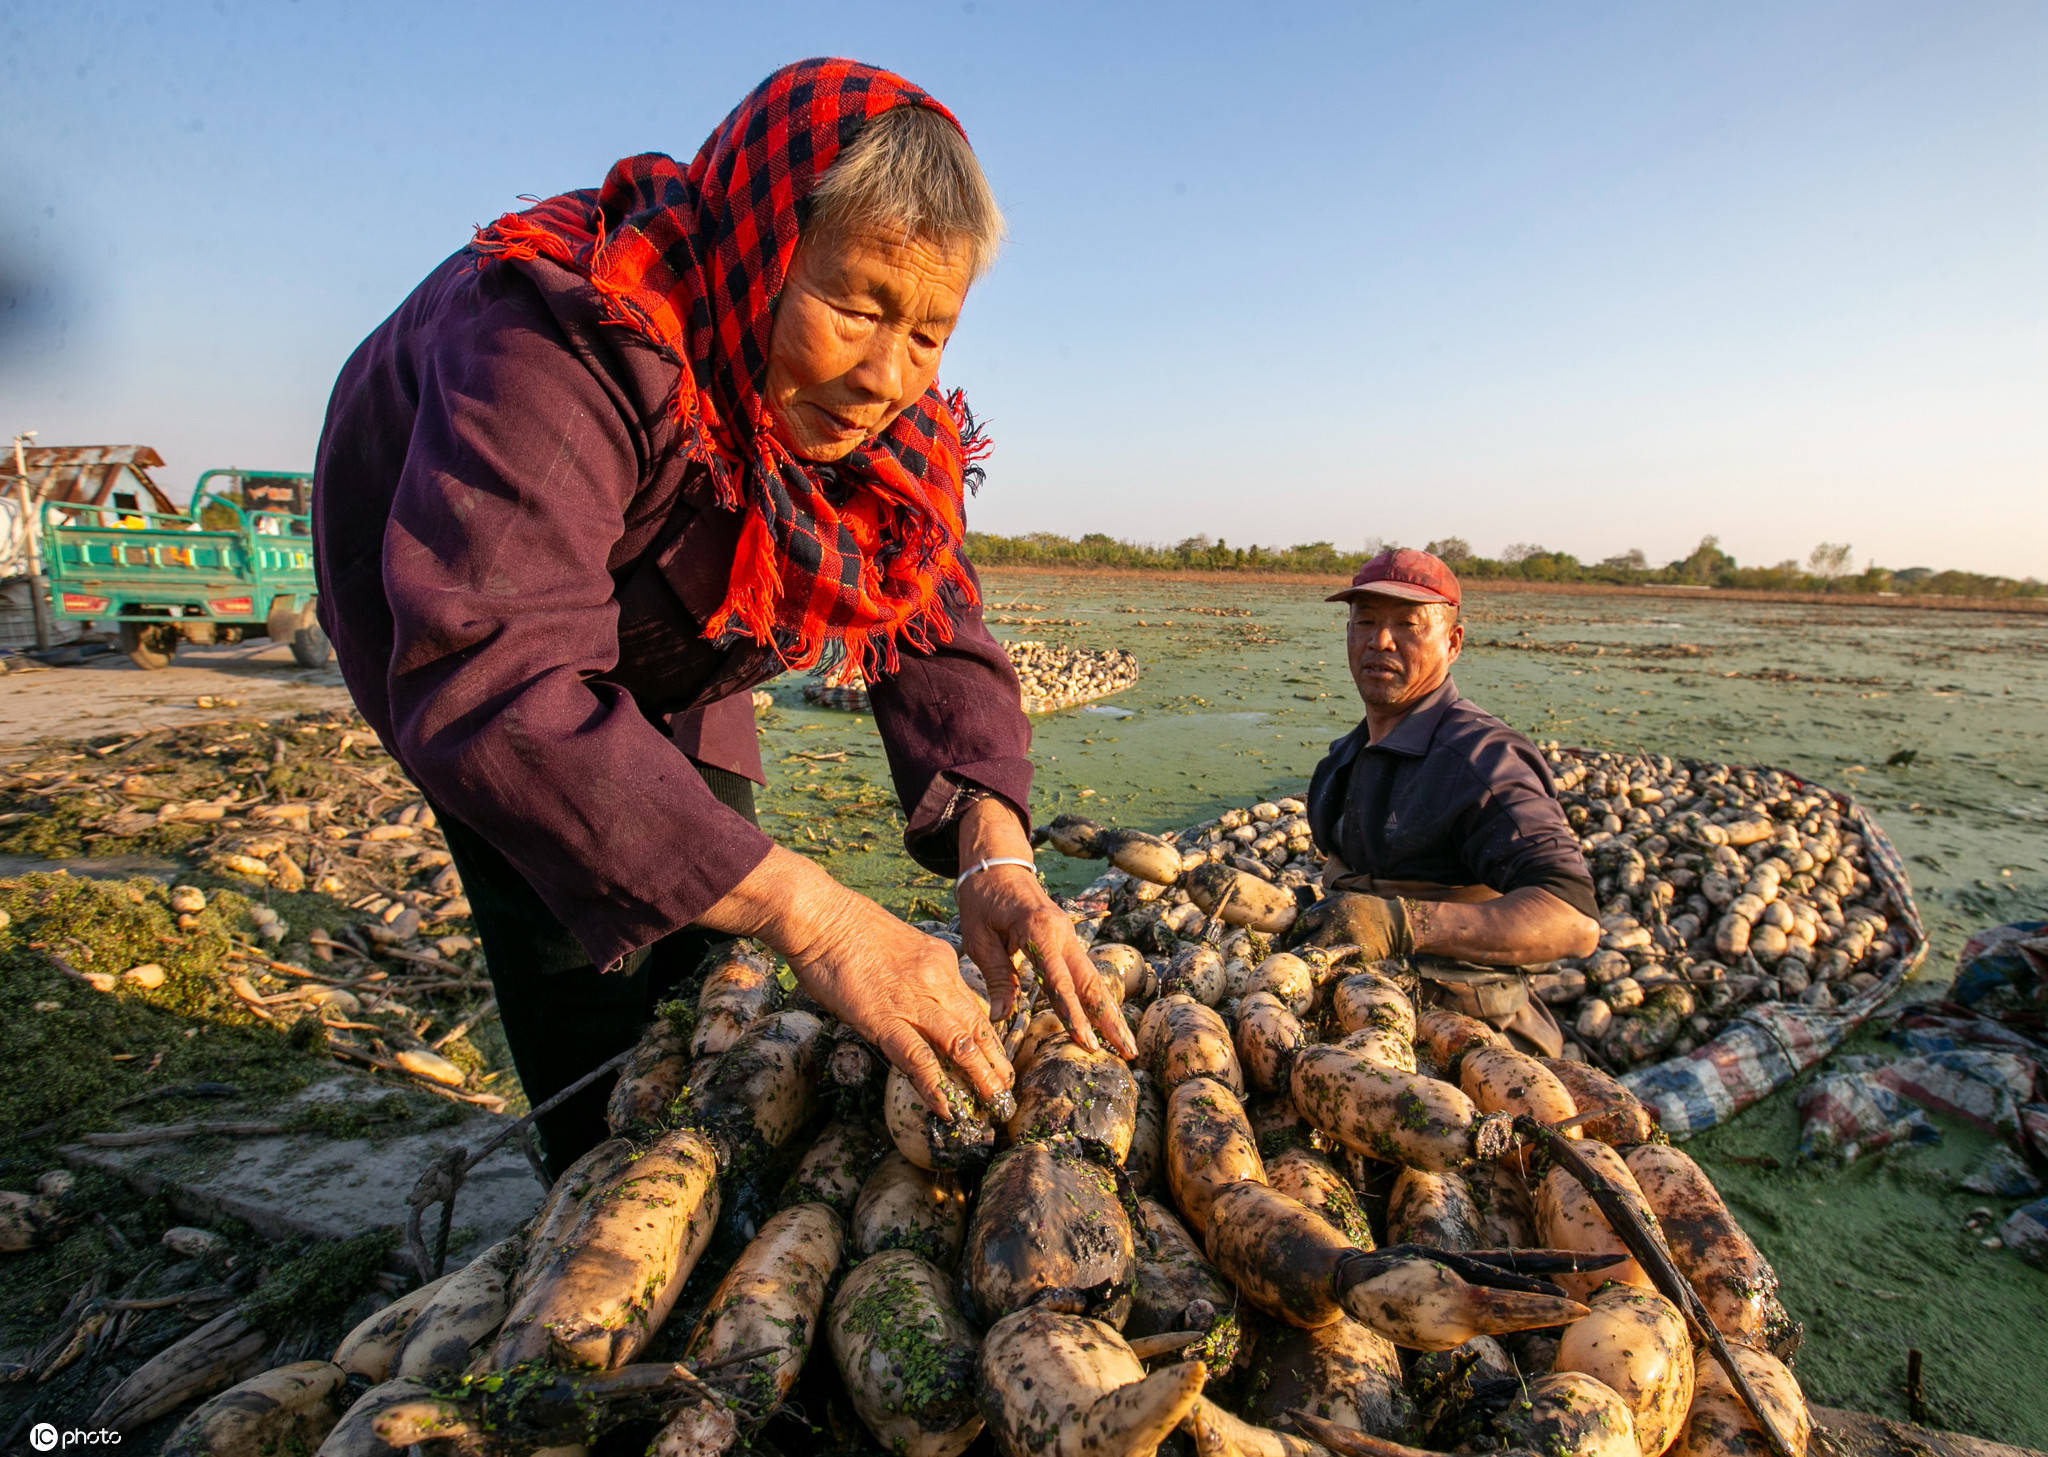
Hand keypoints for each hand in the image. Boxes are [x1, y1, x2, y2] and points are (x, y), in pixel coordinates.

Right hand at [781, 881, 1012, 1115]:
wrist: (821, 916)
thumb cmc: (847, 928)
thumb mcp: (900, 945)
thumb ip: (917, 973)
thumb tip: (919, 1002)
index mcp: (941, 961)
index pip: (974, 1007)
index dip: (990, 1039)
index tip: (999, 1062)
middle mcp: (937, 980)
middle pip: (977, 1028)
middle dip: (995, 1064)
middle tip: (1006, 1092)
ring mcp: (913, 1000)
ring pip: (960, 1045)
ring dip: (979, 1079)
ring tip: (993, 1104)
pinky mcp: (885, 1019)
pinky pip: (918, 1058)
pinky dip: (935, 1086)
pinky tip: (947, 1107)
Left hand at [955, 796, 1135, 1059]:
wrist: (995, 864)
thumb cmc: (982, 899)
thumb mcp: (978, 937)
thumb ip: (995, 976)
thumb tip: (1003, 1017)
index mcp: (1039, 931)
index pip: (1060, 981)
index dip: (1074, 1014)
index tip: (1087, 1042)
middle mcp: (1063, 933)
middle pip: (1091, 983)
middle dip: (1110, 1019)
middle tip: (1129, 1052)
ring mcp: (1069, 935)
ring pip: (1094, 979)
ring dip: (1110, 1012)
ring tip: (1126, 1044)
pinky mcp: (1067, 939)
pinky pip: (1085, 972)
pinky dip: (1097, 997)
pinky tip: (1106, 1019)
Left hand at [1285, 891, 1413, 957]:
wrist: (1394, 921)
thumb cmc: (1364, 909)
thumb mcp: (1340, 900)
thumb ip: (1320, 909)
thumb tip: (1295, 921)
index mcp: (1329, 909)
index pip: (1302, 924)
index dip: (1294, 935)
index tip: (1291, 942)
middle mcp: (1334, 924)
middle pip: (1307, 942)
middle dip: (1299, 952)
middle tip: (1296, 958)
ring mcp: (1346, 940)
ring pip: (1320, 956)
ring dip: (1313, 962)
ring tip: (1308, 966)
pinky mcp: (1356, 954)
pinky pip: (1338, 965)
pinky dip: (1331, 969)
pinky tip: (1327, 971)